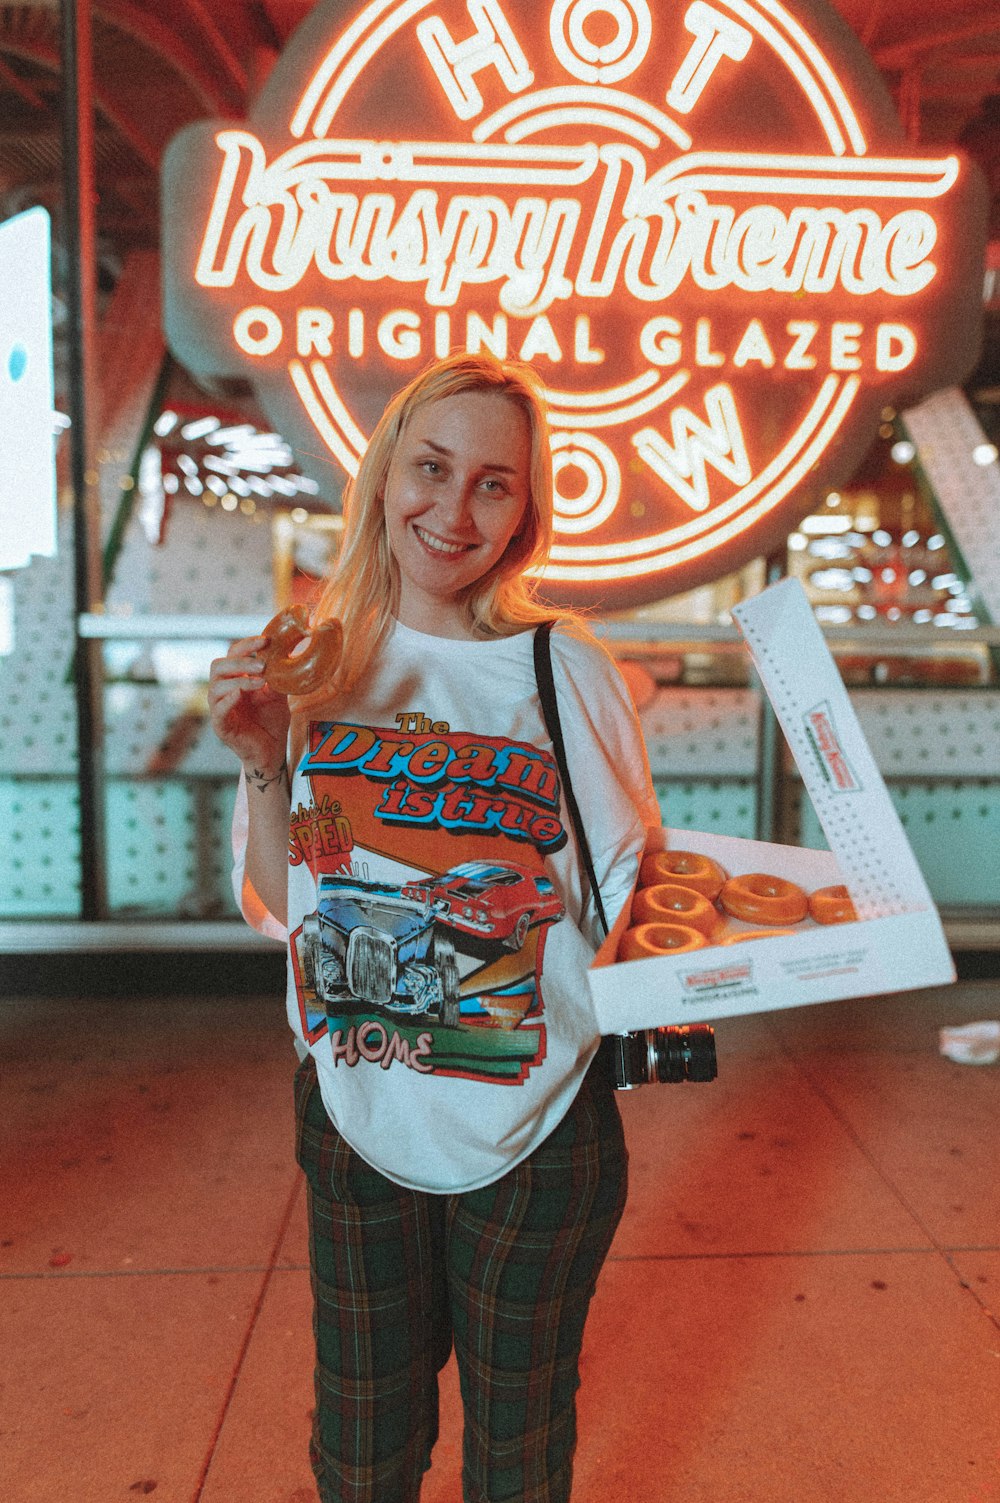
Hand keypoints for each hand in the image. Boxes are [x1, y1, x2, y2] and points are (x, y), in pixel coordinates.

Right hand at [208, 635, 290, 774]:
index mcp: (235, 679)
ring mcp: (219, 708)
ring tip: (261, 681)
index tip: (266, 641)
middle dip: (240, 661)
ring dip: (238, 679)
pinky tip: (240, 694)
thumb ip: (278, 677)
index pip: (233, 655)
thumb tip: (289, 653)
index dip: (247, 645)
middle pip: (218, 666)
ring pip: (216, 686)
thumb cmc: (271, 721)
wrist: (272, 751)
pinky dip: (228, 700)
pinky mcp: (221, 726)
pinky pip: (218, 710)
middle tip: (263, 664)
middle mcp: (223, 691)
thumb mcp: (278, 695)